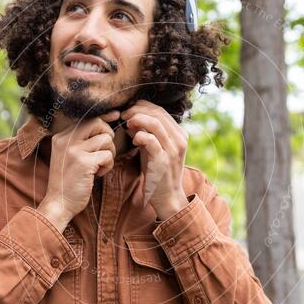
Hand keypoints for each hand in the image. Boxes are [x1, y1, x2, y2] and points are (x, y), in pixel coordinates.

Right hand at [38, 111, 119, 231]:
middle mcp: (65, 140)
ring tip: (100, 166)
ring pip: (105, 139)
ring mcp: (73, 150)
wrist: (59, 203)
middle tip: (106, 151)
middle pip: (97, 123)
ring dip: (109, 153)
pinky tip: (98, 174)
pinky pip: (107, 155)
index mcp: (61, 137)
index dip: (104, 117)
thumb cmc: (68, 181)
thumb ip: (82, 140)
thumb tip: (106, 122)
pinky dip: (108, 165)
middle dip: (108, 135)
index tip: (116, 115)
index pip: (86, 118)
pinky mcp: (83, 162)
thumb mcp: (69, 156)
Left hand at [121, 100, 188, 219]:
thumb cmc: (158, 172)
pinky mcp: (163, 161)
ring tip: (127, 124)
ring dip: (137, 120)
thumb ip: (145, 133)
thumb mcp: (153, 149)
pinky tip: (134, 140)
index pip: (161, 110)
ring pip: (155, 123)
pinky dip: (139, 136)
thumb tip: (130, 118)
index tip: (129, 110)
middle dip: (137, 110)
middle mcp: (179, 140)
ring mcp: (172, 150)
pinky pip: (151, 140)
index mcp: (179, 134)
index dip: (143, 106)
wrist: (167, 197)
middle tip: (124, 115)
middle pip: (158, 113)